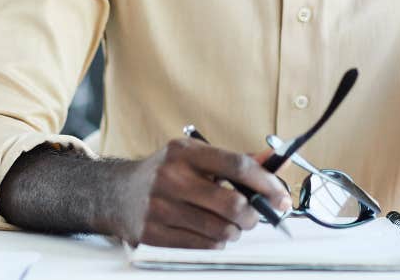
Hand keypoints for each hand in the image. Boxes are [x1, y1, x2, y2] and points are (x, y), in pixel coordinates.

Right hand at [105, 139, 291, 248]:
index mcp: (185, 152)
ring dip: (235, 231)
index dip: (265, 182)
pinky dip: (216, 243)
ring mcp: (160, 208)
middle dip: (253, 215)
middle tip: (255, 216)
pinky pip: (202, 246)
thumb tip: (275, 160)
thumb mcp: (196, 155)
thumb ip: (235, 160)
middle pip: (231, 204)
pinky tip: (211, 232)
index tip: (281, 195)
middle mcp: (172, 177)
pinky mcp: (153, 234)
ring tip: (231, 224)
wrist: (118, 193)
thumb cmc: (167, 171)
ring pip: (220, 231)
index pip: (236, 165)